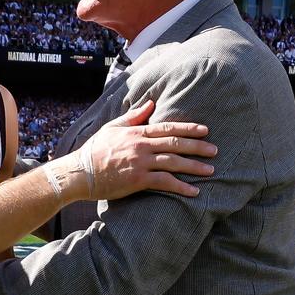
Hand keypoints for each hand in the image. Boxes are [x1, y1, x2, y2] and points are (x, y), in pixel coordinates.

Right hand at [74, 100, 217, 199]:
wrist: (80, 173)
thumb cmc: (94, 151)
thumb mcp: (112, 128)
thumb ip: (133, 116)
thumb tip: (151, 103)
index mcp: (136, 132)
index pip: (168, 127)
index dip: (188, 129)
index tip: (205, 131)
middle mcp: (141, 145)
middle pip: (176, 143)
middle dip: (198, 147)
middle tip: (215, 150)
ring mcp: (140, 162)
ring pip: (174, 162)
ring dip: (194, 166)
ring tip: (210, 170)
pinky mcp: (138, 180)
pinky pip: (165, 182)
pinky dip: (181, 187)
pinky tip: (194, 191)